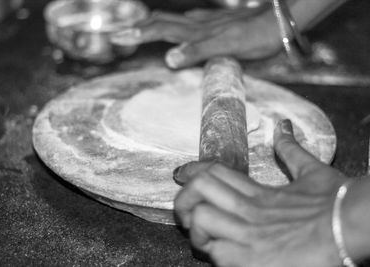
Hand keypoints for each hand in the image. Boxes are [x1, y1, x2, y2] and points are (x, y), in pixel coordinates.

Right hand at [110, 8, 280, 67]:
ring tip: (134, 31)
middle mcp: (196, 24)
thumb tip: (169, 59)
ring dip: (149, 26)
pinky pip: (184, 25)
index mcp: (195, 30)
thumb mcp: (228, 46)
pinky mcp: (213, 25)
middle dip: (137, 28)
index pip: (159, 29)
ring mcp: (205, 24)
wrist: (278, 22)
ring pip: (170, 21)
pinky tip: (172, 32)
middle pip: (159, 22)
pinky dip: (170, 28)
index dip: (137, 33)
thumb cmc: (255, 35)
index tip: (116, 37)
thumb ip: (198, 51)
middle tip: (117, 35)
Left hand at [174, 119, 348, 266]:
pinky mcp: (252, 262)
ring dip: (197, 231)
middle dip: (183, 199)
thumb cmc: (336, 203)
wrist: (353, 230)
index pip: (213, 171)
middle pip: (199, 190)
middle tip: (185, 210)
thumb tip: (283, 126)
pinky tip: (224, 254)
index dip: (192, 170)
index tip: (180, 173)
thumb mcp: (314, 172)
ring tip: (203, 237)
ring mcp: (249, 236)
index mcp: (259, 191)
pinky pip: (217, 255)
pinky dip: (215, 254)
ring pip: (201, 222)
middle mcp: (249, 210)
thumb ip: (292, 151)